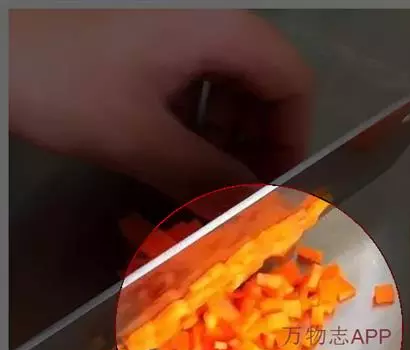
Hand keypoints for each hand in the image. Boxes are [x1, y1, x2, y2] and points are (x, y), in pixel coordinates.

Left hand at [9, 9, 311, 201]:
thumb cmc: (59, 76)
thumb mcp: (136, 136)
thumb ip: (202, 176)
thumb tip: (248, 213)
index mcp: (217, 25)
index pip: (292, 80)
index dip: (293, 138)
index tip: (275, 185)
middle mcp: (205, 15)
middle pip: (262, 80)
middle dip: (256, 142)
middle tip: (235, 190)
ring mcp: (174, 20)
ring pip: (225, 80)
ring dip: (223, 134)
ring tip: (201, 177)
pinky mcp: (146, 30)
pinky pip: (191, 74)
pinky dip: (193, 116)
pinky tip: (172, 148)